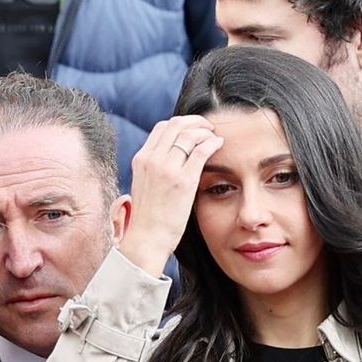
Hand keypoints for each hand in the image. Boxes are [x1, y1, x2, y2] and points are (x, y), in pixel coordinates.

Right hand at [118, 116, 223, 276]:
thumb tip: (172, 158)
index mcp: (141, 159)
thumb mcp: (146, 185)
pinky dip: (212, 142)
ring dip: (206, 131)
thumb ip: (156, 168)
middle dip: (196, 122)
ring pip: (190, 134)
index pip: (162, 127)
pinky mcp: (183, 181)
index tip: (194, 128)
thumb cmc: (149, 217)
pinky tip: (219, 145)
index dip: (181, 123)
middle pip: (176, 125)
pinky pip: (201, 150)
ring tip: (215, 137)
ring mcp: (167, 169)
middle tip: (209, 127)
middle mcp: (152, 159)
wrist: (146, 238)